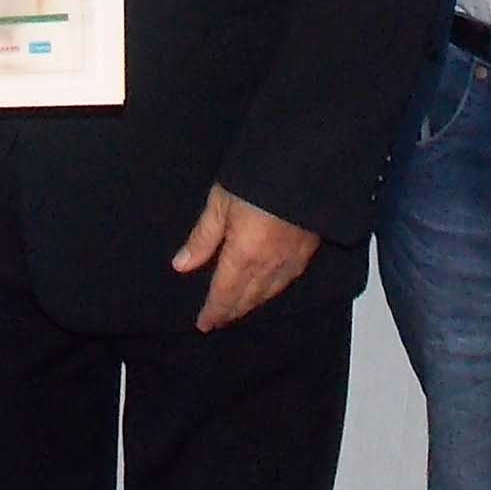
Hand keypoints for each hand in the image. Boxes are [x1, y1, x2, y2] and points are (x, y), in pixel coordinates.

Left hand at [170, 185, 321, 330]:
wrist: (304, 165)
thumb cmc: (257, 178)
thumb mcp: (221, 203)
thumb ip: (203, 238)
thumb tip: (182, 265)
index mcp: (244, 256)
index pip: (225, 294)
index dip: (214, 311)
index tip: (204, 324)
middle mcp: (269, 265)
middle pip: (247, 298)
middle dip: (232, 311)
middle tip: (220, 320)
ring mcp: (291, 259)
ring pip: (269, 293)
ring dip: (252, 304)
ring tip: (240, 309)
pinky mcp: (308, 250)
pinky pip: (288, 281)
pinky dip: (274, 291)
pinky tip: (270, 289)